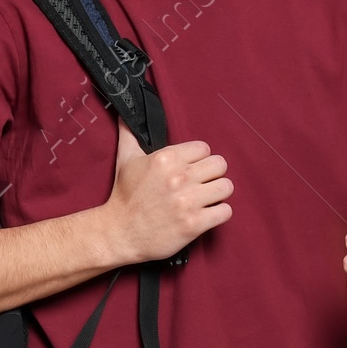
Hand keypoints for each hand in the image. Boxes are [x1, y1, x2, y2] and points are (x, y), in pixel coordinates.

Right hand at [99, 119, 232, 264]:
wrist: (119, 233)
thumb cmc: (124, 197)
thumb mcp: (126, 160)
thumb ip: (130, 134)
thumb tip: (125, 114)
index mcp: (166, 158)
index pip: (204, 148)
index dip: (200, 159)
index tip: (192, 169)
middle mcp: (179, 177)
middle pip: (220, 165)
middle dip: (212, 175)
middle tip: (202, 184)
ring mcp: (188, 201)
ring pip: (226, 187)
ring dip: (219, 194)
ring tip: (207, 199)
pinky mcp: (194, 224)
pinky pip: (225, 211)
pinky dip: (219, 214)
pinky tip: (208, 215)